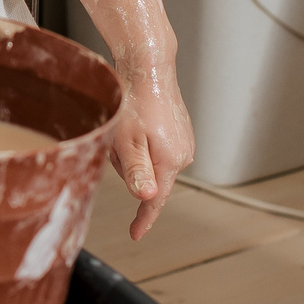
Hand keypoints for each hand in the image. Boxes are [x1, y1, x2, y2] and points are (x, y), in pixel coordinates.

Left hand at [111, 57, 194, 239]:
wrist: (149, 69)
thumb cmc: (136, 102)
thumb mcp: (128, 140)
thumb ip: (137, 171)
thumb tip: (147, 197)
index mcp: (170, 161)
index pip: (155, 200)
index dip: (144, 219)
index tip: (135, 233)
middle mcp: (182, 155)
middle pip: (146, 179)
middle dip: (128, 166)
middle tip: (120, 140)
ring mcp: (183, 144)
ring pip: (149, 162)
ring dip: (133, 151)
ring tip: (130, 127)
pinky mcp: (180, 134)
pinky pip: (155, 149)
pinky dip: (142, 141)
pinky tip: (139, 123)